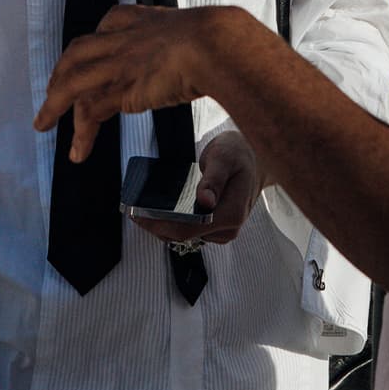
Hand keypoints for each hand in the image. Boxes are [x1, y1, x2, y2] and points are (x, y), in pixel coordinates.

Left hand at [35, 4, 210, 161]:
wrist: (216, 44)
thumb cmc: (217, 39)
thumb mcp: (194, 32)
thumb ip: (184, 42)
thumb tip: (202, 49)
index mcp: (136, 18)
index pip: (101, 32)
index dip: (89, 51)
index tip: (84, 62)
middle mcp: (119, 38)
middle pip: (75, 56)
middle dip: (60, 76)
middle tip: (52, 93)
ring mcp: (115, 63)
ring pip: (71, 83)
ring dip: (54, 106)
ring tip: (44, 123)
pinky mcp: (119, 89)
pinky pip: (89, 112)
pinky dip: (81, 133)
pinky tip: (79, 149)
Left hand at [133, 131, 267, 246]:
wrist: (255, 158)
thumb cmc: (238, 154)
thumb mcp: (224, 157)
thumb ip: (214, 178)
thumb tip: (205, 201)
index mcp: (231, 214)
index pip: (189, 229)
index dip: (160, 225)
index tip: (138, 216)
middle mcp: (228, 228)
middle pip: (184, 235)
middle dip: (156, 226)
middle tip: (133, 212)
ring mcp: (223, 230)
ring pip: (185, 235)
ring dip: (163, 226)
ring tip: (142, 211)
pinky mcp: (217, 227)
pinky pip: (190, 230)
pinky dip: (173, 223)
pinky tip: (159, 212)